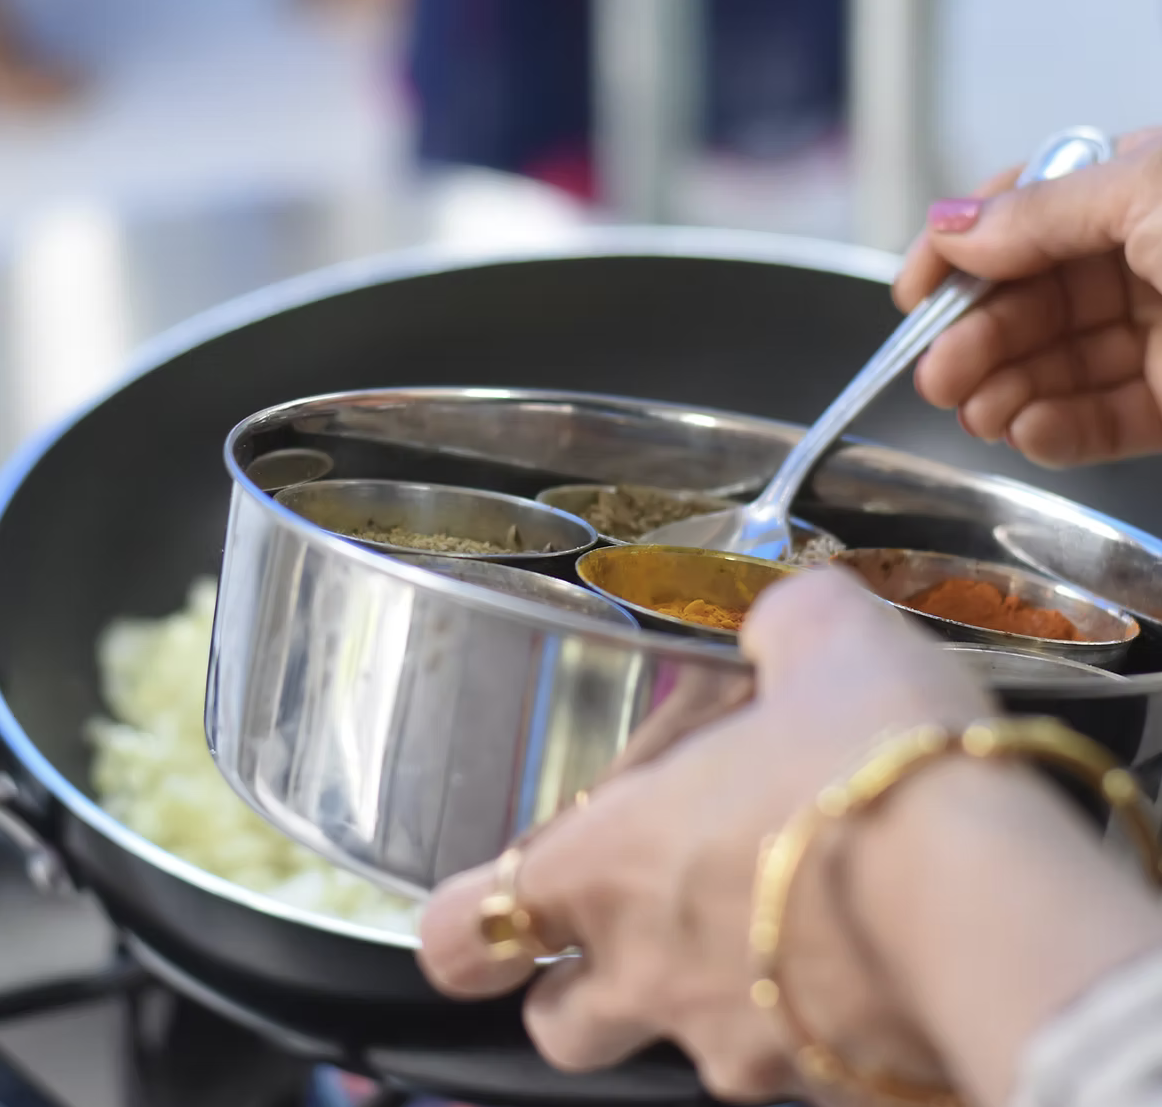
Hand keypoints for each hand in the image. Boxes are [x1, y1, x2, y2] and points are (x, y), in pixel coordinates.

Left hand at [418, 571, 990, 1100]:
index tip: (491, 904)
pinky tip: (865, 949)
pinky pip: (800, 1065)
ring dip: (709, 992)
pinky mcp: (835, 1087)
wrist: (996, 902)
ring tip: (781, 915)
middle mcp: (656, 974)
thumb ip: (779, 624)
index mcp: (610, 866)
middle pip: (559, 1024)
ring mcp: (744, 1048)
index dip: (462, 921)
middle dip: (579, 982)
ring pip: (687, 1049)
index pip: (458, 933)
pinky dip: (813, 1017)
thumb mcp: (820, 639)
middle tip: (636, 915)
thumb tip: (784, 618)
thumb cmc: (876, 766)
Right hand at [894, 127, 1161, 466]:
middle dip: (974, 341)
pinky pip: (1102, 423)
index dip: (958, 253)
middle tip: (936, 374)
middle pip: (1029, 303)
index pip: (1023, 216)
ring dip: (1004, 393)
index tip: (911, 294)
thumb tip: (951, 226)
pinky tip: (1028, 432)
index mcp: (1136, 190)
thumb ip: (1043, 212)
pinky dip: (1057, 434)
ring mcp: (1161, 335)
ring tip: (978, 414)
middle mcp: (1143, 261)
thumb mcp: (1151, 192)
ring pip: (1056, 367)